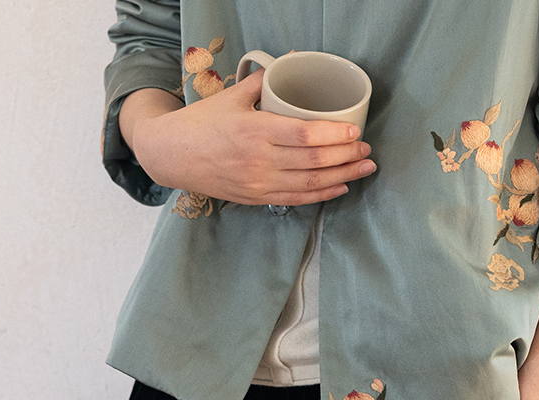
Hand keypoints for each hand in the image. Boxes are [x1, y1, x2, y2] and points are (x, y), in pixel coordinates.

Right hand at [118, 73, 375, 206]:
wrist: (171, 156)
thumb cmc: (201, 123)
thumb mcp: (231, 96)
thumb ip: (264, 81)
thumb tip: (292, 61)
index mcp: (254, 130)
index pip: (304, 136)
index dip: (334, 136)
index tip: (356, 131)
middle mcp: (259, 160)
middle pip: (313, 162)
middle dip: (346, 157)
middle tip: (367, 150)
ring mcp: (258, 183)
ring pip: (309, 184)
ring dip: (341, 178)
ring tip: (363, 169)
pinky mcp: (255, 198)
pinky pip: (295, 199)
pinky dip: (320, 195)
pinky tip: (339, 188)